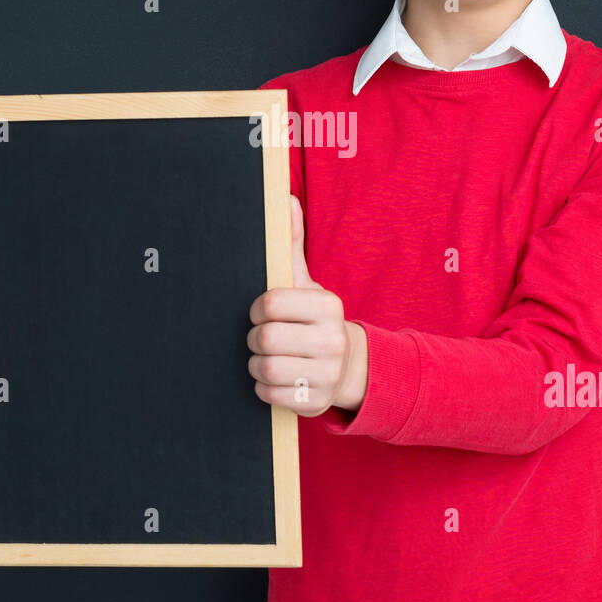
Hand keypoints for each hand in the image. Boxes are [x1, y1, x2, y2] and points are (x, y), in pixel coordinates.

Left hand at [246, 195, 367, 416]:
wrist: (346, 366)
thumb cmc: (314, 320)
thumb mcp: (305, 283)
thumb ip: (291, 244)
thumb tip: (285, 199)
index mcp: (328, 306)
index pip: (269, 304)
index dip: (256, 310)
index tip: (261, 313)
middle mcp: (332, 340)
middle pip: (264, 339)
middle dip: (254, 339)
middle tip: (261, 338)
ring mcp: (327, 374)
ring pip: (264, 369)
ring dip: (256, 364)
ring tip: (267, 357)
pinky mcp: (316, 402)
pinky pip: (269, 394)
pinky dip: (263, 387)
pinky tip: (275, 378)